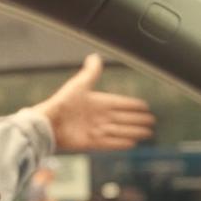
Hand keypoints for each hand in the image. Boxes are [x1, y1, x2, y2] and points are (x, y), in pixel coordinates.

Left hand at [30, 54, 154, 151]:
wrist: (48, 124)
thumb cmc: (62, 103)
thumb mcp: (79, 84)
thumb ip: (90, 72)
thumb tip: (95, 56)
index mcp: (99, 102)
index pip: (121, 103)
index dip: (133, 105)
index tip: (145, 106)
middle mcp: (99, 117)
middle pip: (124, 118)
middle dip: (138, 120)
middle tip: (152, 121)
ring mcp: (97, 130)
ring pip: (121, 131)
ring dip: (134, 132)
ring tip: (147, 133)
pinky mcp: (92, 142)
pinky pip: (112, 142)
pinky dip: (122, 143)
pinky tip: (133, 143)